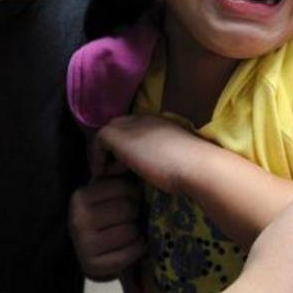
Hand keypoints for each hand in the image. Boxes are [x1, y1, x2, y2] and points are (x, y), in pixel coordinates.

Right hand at [69, 177, 145, 280]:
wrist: (98, 256)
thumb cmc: (110, 217)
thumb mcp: (109, 193)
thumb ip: (117, 174)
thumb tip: (125, 158)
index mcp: (80, 197)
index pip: (124, 187)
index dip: (133, 195)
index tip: (125, 201)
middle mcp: (76, 219)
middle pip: (128, 209)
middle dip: (134, 215)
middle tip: (126, 221)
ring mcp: (83, 245)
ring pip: (131, 231)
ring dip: (136, 233)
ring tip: (126, 234)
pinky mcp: (93, 266)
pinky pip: (131, 252)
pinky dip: (137, 250)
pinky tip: (128, 248)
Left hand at [93, 114, 211, 190]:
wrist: (193, 164)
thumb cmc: (193, 166)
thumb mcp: (178, 156)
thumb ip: (166, 154)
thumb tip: (159, 167)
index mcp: (160, 122)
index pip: (136, 127)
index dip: (129, 145)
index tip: (129, 166)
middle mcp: (144, 118)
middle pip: (118, 127)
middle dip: (113, 147)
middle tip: (114, 169)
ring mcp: (130, 125)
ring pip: (107, 133)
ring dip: (106, 153)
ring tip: (110, 174)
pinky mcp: (118, 136)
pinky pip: (98, 141)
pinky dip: (98, 158)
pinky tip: (107, 174)